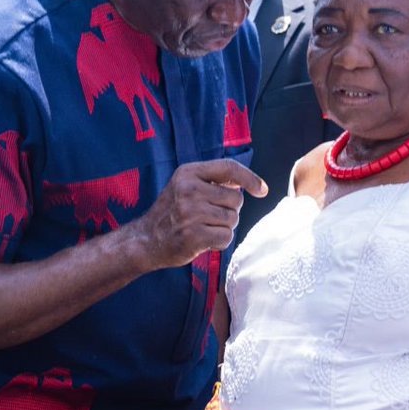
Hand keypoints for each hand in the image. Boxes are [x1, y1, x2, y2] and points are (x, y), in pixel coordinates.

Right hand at [128, 159, 266, 269]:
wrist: (146, 240)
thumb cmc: (173, 213)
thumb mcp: (186, 186)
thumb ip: (213, 181)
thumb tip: (248, 183)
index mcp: (188, 173)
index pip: (229, 168)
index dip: (250, 178)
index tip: (262, 189)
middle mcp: (189, 189)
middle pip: (236, 198)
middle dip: (230, 210)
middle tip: (209, 216)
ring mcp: (190, 213)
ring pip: (233, 219)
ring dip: (224, 227)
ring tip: (203, 228)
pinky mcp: (193, 235)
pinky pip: (226, 237)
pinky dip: (220, 241)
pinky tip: (204, 240)